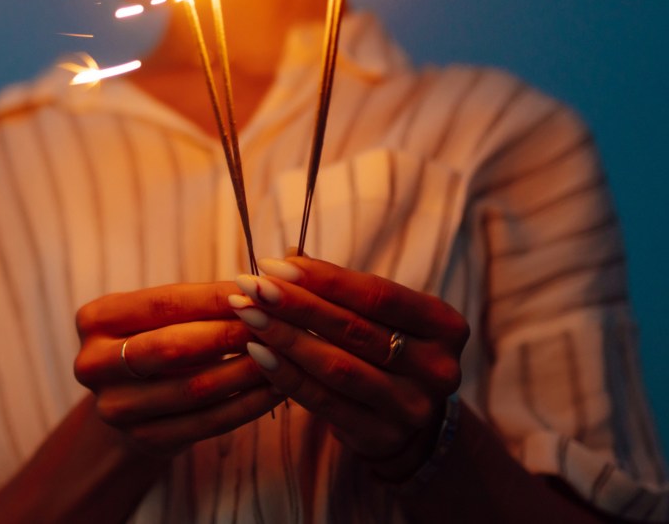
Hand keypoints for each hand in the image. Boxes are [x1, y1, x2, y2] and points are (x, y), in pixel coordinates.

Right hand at [74, 282, 283, 456]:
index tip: (260, 290)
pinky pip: (206, 423)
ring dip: (246, 371)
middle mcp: (94, 364)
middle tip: (275, 323)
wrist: (128, 403)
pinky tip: (274, 388)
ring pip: (194, 388)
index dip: (214, 298)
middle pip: (172, 347)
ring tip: (282, 355)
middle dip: (230, 333)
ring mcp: (115, 408)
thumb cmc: (153, 340)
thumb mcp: (157, 315)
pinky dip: (246, 405)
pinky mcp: (143, 440)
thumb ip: (199, 301)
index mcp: (95, 319)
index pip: (163, 303)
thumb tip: (263, 284)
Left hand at [231, 254, 468, 480]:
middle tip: (250, 286)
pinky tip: (257, 353)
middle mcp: (438, 368)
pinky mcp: (382, 436)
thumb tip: (286, 256)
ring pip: (337, 366)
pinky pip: (324, 401)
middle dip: (294, 304)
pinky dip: (286, 375)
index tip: (273, 264)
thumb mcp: (378, 315)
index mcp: (445, 324)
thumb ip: (338, 287)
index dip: (323, 278)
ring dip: (284, 337)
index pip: (377, 294)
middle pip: (354, 328)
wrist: (410, 422)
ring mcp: (412, 407)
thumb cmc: (385, 348)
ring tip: (246, 314)